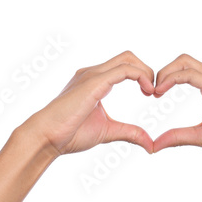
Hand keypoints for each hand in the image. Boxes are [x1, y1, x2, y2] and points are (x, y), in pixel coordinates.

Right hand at [23, 51, 154, 154]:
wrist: (47, 137)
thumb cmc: (70, 134)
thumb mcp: (108, 131)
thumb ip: (129, 133)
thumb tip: (150, 144)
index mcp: (95, 81)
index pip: (124, 66)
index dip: (142, 75)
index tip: (150, 94)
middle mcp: (93, 73)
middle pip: (128, 57)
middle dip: (147, 70)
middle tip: (154, 92)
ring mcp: (93, 75)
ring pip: (128, 59)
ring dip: (146, 72)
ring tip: (152, 91)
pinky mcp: (94, 82)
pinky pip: (124, 70)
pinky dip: (140, 76)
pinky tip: (147, 91)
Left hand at [153, 54, 201, 159]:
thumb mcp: (200, 136)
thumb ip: (178, 136)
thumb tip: (155, 145)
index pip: (185, 68)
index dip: (166, 76)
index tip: (154, 94)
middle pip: (183, 60)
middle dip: (162, 71)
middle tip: (151, 92)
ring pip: (184, 63)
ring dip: (164, 74)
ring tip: (154, 92)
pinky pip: (190, 75)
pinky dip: (172, 79)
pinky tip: (162, 91)